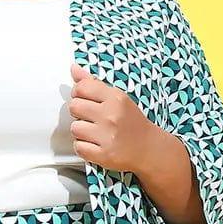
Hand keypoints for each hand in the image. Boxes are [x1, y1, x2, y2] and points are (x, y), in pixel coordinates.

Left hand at [68, 62, 158, 177]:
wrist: (148, 148)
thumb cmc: (130, 121)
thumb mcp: (117, 97)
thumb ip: (93, 83)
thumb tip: (73, 68)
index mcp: (115, 98)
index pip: (81, 88)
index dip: (78, 93)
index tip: (85, 99)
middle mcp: (111, 116)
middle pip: (74, 107)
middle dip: (79, 112)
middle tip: (90, 117)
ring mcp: (107, 136)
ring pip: (75, 128)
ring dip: (81, 132)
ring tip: (94, 132)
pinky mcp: (104, 155)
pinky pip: (79, 147)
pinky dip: (84, 147)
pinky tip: (95, 144)